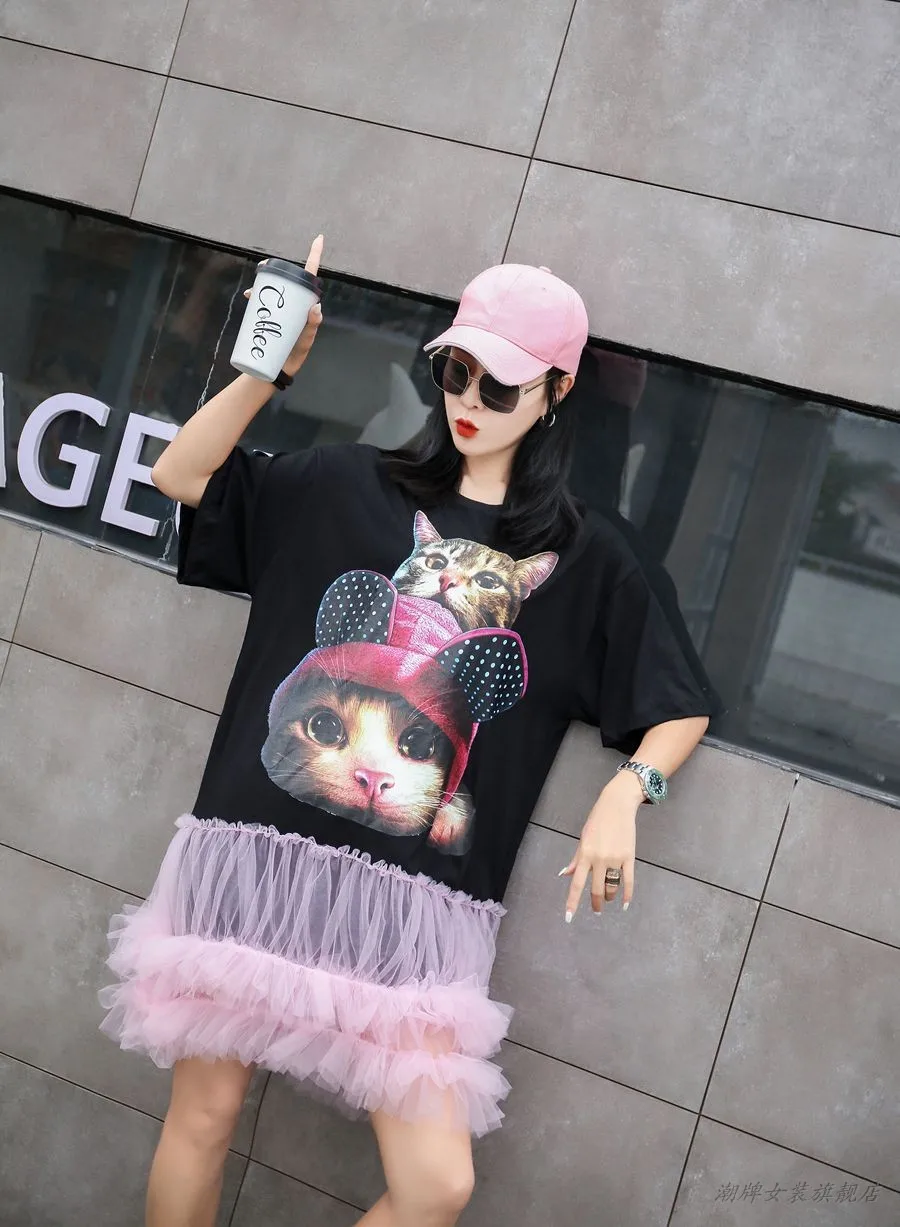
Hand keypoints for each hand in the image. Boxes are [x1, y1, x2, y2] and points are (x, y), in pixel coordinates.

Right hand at [242, 234, 324, 377]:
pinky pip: (264, 299)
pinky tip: (249, 296)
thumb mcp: (305, 341)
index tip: (318, 238)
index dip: (315, 256)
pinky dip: (256, 295)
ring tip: (253, 289)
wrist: (278, 368)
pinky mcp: (272, 313)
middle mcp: (296, 302)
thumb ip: (312, 326)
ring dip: (263, 282)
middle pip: (289, 277)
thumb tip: (316, 307)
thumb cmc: (296, 354)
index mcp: (307, 304)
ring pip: (274, 287)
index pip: (311, 276)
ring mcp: (283, 307)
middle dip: (276, 268)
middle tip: (264, 265)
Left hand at [558, 770, 641, 919]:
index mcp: (584, 854)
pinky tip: (624, 904)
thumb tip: (565, 874)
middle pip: (596, 890)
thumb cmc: (597, 821)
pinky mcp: (629, 857)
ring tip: (609, 898)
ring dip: (610, 896)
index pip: (577, 883)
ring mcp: (615, 859)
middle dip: (596, 903)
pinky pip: (629, 881)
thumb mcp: (583, 838)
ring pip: (612, 887)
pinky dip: (627, 894)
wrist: (617, 805)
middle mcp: (598, 859)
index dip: (573, 902)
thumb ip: (575, 859)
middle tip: (597, 910)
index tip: (569, 918)